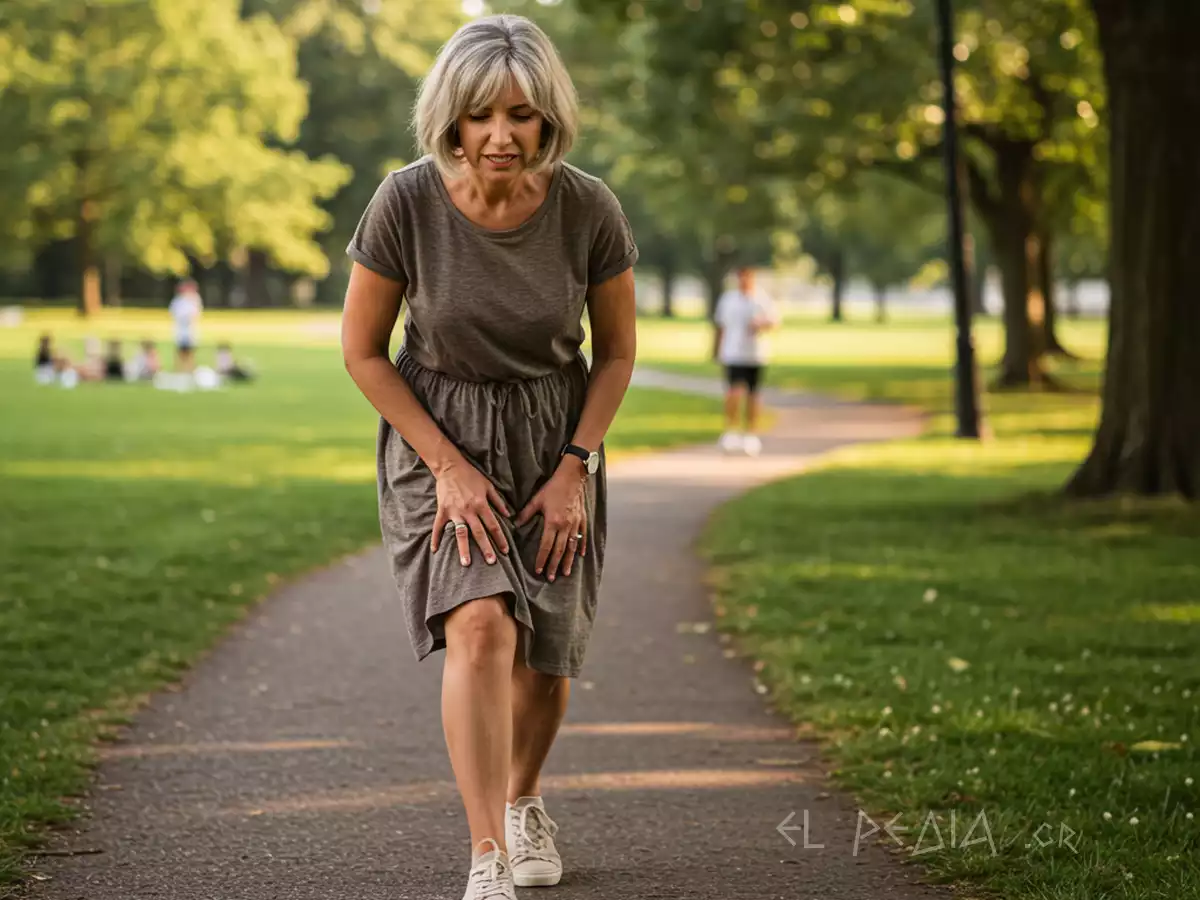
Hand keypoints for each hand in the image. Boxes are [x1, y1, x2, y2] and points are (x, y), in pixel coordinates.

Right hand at [430, 459, 510, 566]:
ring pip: (460, 533)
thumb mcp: (488, 486)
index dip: (500, 538)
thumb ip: (498, 501)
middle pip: (479, 533)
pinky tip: (435, 550)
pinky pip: (438, 527)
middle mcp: (469, 510)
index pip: (493, 525)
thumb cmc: (471, 476)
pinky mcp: (442, 510)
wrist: (450, 466)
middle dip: (486, 548)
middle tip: (491, 562)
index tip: (505, 551)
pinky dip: (436, 538)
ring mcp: (454, 511)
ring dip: (463, 549)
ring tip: (466, 563)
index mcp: (481, 504)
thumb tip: (509, 515)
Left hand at [515, 464, 586, 581]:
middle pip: (559, 551)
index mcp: (553, 522)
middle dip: (554, 565)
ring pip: (571, 547)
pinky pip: (582, 536)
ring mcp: (575, 524)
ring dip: (568, 561)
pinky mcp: (581, 519)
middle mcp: (565, 526)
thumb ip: (526, 514)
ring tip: (565, 572)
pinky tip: (579, 556)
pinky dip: (580, 547)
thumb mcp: (537, 500)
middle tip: (551, 578)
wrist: (572, 477)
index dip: (542, 559)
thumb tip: (515, 524)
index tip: (539, 570)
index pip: (546, 546)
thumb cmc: (553, 487)